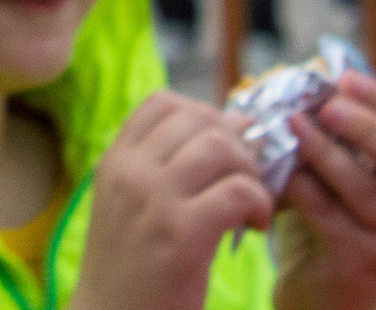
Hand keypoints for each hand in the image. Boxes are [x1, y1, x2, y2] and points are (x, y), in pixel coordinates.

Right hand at [70, 92, 273, 309]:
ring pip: (221, 148)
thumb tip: (227, 127)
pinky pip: (238, 191)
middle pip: (199, 119)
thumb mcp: (128, 209)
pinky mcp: (182, 234)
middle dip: (236, 144)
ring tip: (252, 204)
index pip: (164, 103)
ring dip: (250, 173)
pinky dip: (260, 204)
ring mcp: (153, 200)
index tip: (223, 150)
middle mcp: (129, 172)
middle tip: (245, 180)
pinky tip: (255, 226)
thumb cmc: (131, 272)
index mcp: (115, 163)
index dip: (206, 116)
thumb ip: (160, 170)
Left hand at [272, 74, 375, 309]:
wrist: (321, 295)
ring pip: (365, 190)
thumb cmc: (326, 222)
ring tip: (293, 126)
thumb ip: (332, 137)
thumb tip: (301, 79)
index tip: (344, 76)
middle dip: (366, 128)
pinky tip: (284, 173)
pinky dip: (306, 191)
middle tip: (327, 104)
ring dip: (326, 154)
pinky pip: (332, 219)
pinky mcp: (362, 264)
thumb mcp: (336, 176)